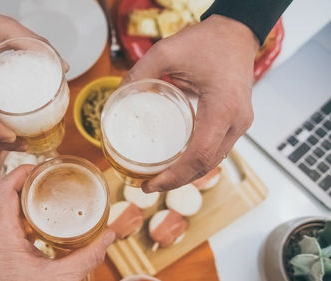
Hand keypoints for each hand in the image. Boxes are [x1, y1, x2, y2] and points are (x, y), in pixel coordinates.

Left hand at [0, 165, 115, 280]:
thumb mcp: (63, 278)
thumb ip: (89, 255)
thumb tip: (110, 235)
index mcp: (3, 236)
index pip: (4, 189)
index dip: (20, 171)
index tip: (40, 165)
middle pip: (4, 197)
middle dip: (27, 183)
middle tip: (50, 177)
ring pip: (5, 212)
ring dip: (25, 201)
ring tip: (49, 195)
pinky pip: (7, 228)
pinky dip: (24, 219)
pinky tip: (43, 224)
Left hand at [123, 15, 258, 191]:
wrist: (237, 32)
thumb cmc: (209, 41)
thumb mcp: (167, 52)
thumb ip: (139, 73)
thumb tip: (117, 97)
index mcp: (223, 108)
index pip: (198, 156)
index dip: (173, 177)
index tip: (150, 184)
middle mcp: (237, 121)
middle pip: (207, 165)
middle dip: (177, 181)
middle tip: (149, 185)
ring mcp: (241, 123)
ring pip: (214, 161)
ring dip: (188, 173)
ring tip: (160, 177)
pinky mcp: (237, 121)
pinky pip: (217, 149)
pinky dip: (197, 160)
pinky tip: (177, 161)